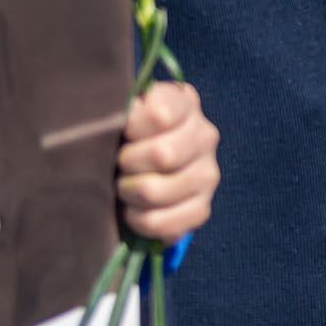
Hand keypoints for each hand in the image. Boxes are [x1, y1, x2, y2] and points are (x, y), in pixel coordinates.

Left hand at [116, 82, 219, 244]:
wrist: (135, 169)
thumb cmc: (124, 134)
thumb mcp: (122, 111)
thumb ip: (122, 106)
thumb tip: (122, 114)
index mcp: (186, 103)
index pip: (160, 115)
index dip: (130, 126)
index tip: (120, 131)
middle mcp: (205, 135)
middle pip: (162, 155)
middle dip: (127, 163)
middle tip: (118, 163)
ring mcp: (208, 174)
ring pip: (155, 191)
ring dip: (129, 193)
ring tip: (124, 186)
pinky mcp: (202, 209)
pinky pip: (162, 223)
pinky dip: (138, 220)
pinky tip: (134, 210)